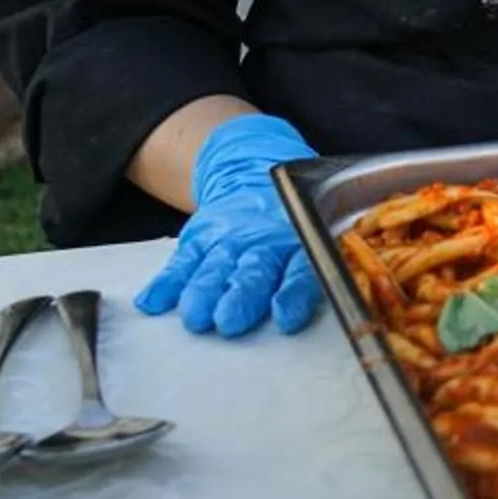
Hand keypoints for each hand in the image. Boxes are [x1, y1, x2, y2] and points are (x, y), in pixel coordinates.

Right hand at [133, 114, 322, 337]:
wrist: (253, 176)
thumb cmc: (289, 225)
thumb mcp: (311, 236)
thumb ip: (316, 272)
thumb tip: (345, 310)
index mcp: (296, 244)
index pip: (299, 270)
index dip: (292, 293)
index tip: (284, 317)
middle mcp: (261, 243)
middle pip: (251, 273)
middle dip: (241, 297)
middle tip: (230, 322)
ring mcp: (225, 240)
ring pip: (213, 269)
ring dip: (203, 294)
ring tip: (195, 317)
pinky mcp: (197, 239)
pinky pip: (181, 262)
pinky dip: (166, 282)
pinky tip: (152, 302)